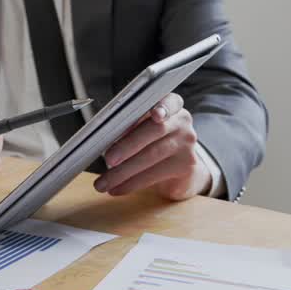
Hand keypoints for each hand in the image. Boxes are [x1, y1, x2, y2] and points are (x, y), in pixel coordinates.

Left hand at [95, 93, 209, 199]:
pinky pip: (154, 175)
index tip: (155, 113)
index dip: (163, 106)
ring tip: (104, 182)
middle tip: (108, 159)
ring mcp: (186, 144)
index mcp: (170, 105)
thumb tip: (103, 135)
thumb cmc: (152, 143)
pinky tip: (117, 188)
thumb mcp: (141, 129)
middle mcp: (181, 122)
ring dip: (123, 171)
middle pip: (154, 131)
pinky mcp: (186, 166)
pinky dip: (131, 183)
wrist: (180, 170)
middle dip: (127, 145)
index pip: (169, 101)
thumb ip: (129, 125)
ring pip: (151, 156)